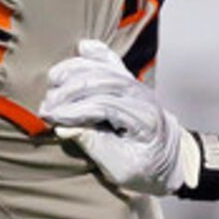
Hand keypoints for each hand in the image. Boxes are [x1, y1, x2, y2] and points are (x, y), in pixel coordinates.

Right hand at [40, 40, 197, 193]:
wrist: (172, 162)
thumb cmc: (147, 170)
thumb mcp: (121, 169)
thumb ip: (95, 146)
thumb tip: (65, 127)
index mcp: (144, 119)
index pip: (103, 105)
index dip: (73, 110)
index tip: (50, 118)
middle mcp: (142, 97)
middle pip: (101, 82)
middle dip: (68, 92)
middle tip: (45, 108)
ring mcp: (138, 87)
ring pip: (104, 69)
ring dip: (74, 72)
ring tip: (52, 84)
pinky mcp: (131, 83)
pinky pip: (114, 62)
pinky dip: (97, 53)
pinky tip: (82, 48)